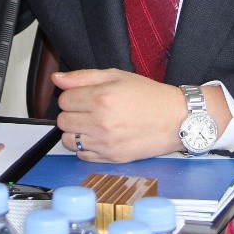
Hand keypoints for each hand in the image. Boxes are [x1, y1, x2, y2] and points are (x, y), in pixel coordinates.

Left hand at [52, 69, 185, 162]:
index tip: (85, 96)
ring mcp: (106, 143)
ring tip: (93, 124)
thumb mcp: (117, 76)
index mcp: (101, 98)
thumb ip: (83, 77)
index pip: (64, 100)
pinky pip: (82, 155)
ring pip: (68, 140)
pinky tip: (99, 137)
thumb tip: (57, 79)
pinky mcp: (112, 158)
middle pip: (62, 121)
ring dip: (76, 132)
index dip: (72, 96)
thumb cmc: (149, 96)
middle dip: (72, 113)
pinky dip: (85, 147)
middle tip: (89, 110)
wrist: (176, 119)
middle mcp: (101, 122)